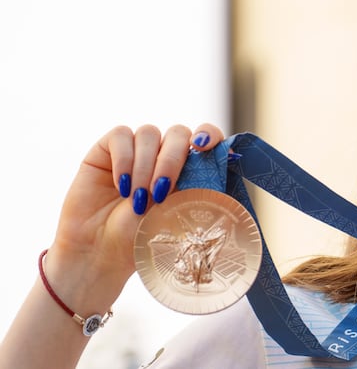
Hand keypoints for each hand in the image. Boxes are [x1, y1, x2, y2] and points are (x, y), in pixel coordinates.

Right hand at [44, 123, 224, 309]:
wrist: (101, 253)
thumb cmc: (142, 238)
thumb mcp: (178, 215)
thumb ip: (198, 189)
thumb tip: (225, 165)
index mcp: (188, 167)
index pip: (206, 136)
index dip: (209, 134)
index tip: (204, 147)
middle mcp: (163, 154)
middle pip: (178, 133)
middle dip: (172, 160)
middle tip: (161, 192)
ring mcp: (136, 149)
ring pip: (149, 133)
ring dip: (145, 166)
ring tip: (137, 200)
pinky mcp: (107, 149)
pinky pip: (121, 135)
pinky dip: (123, 160)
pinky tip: (121, 186)